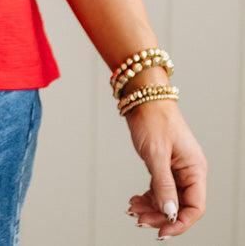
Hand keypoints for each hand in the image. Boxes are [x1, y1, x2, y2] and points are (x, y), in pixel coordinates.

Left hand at [124, 99, 206, 238]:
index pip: (195, 207)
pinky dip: (147, 197)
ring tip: (132, 210)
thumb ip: (163, 185)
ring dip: (151, 208)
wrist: (142, 95)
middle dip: (160, 216)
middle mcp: (189, 170)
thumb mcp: (156, 154)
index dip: (180, 223)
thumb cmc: (153, 118)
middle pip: (180, 206)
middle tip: (139, 220)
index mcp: (195, 168)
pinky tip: (134, 201)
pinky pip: (159, 189)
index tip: (161, 232)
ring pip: (168, 199)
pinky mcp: (164, 164)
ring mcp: (176, 168)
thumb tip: (170, 214)